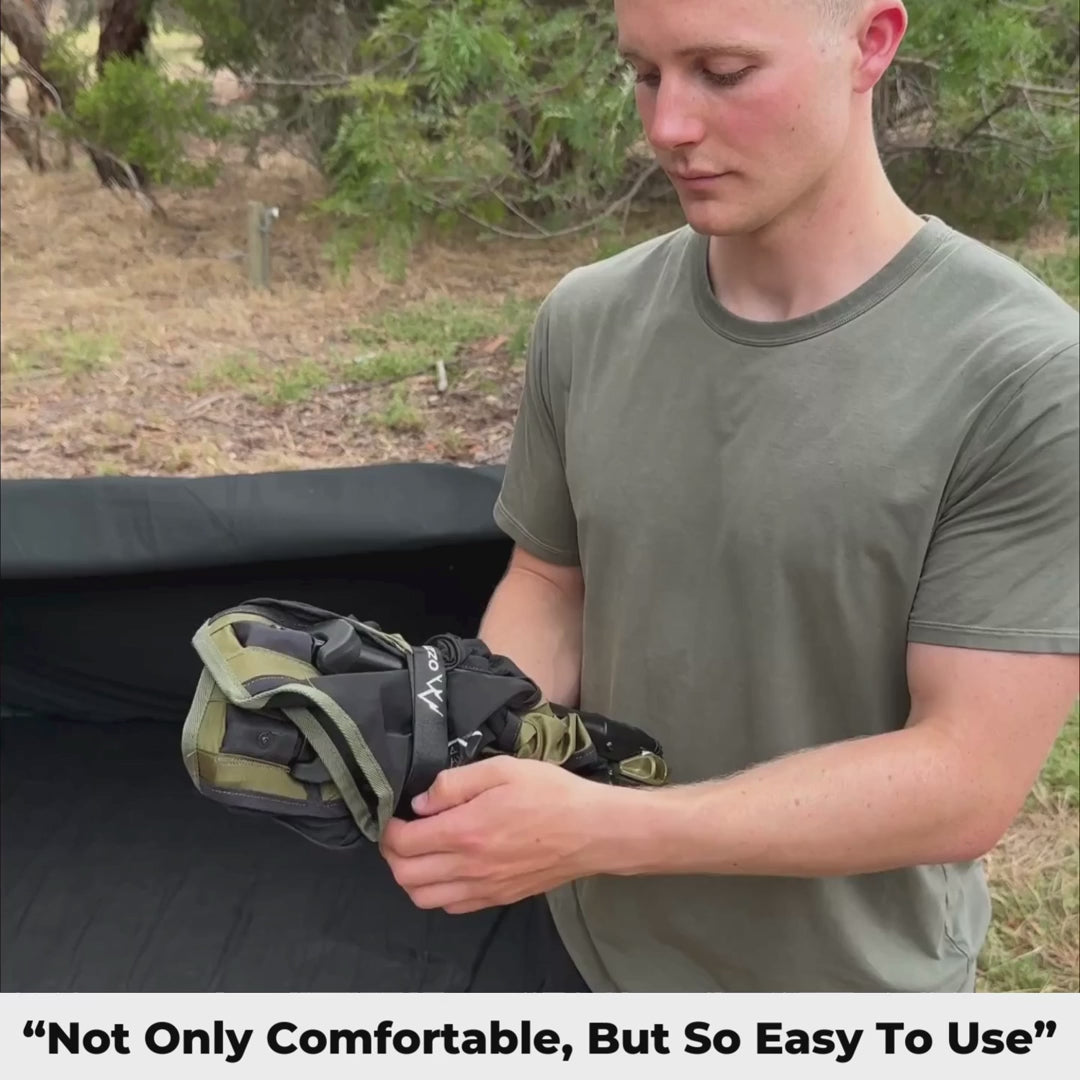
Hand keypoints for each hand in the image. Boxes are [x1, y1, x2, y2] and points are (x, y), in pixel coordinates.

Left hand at [379, 756, 618, 913]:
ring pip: (423, 898)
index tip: (394, 814)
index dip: (388, 828)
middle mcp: (469, 867)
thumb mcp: (502, 769)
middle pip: (405, 875)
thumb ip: (455, 783)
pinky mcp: (499, 898)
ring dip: (410, 876)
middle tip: (400, 832)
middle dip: (392, 853)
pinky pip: (451, 907)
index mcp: (466, 831)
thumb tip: (421, 803)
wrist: (593, 831)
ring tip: (420, 851)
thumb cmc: (551, 794)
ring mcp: (484, 888)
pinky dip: (437, 892)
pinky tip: (447, 869)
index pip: (402, 843)